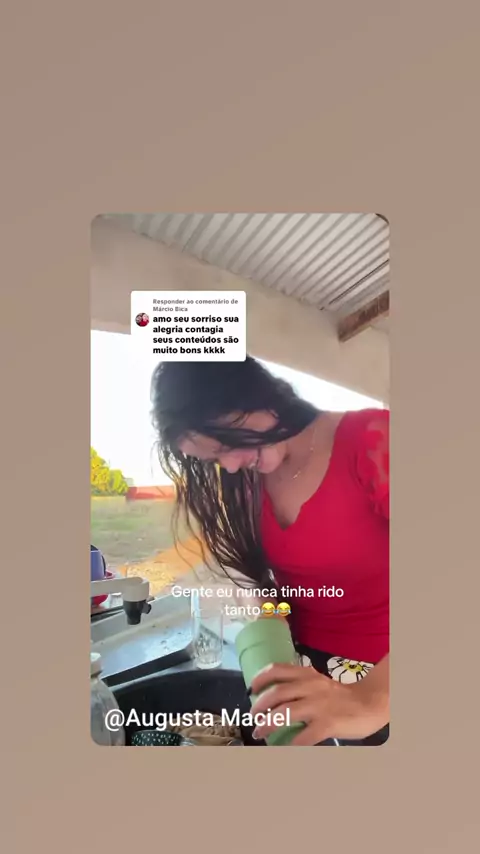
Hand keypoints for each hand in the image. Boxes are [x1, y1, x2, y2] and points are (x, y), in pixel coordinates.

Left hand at [249, 663, 387, 744]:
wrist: (371, 704)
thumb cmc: (342, 697)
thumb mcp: (319, 683)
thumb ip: (301, 686)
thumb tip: (275, 699)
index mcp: (308, 675)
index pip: (277, 670)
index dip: (259, 679)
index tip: (250, 689)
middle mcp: (311, 686)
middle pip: (276, 693)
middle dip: (259, 705)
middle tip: (252, 716)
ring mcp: (319, 705)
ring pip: (285, 712)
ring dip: (268, 723)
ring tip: (259, 731)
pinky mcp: (328, 724)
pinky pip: (304, 736)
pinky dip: (290, 744)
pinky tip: (283, 748)